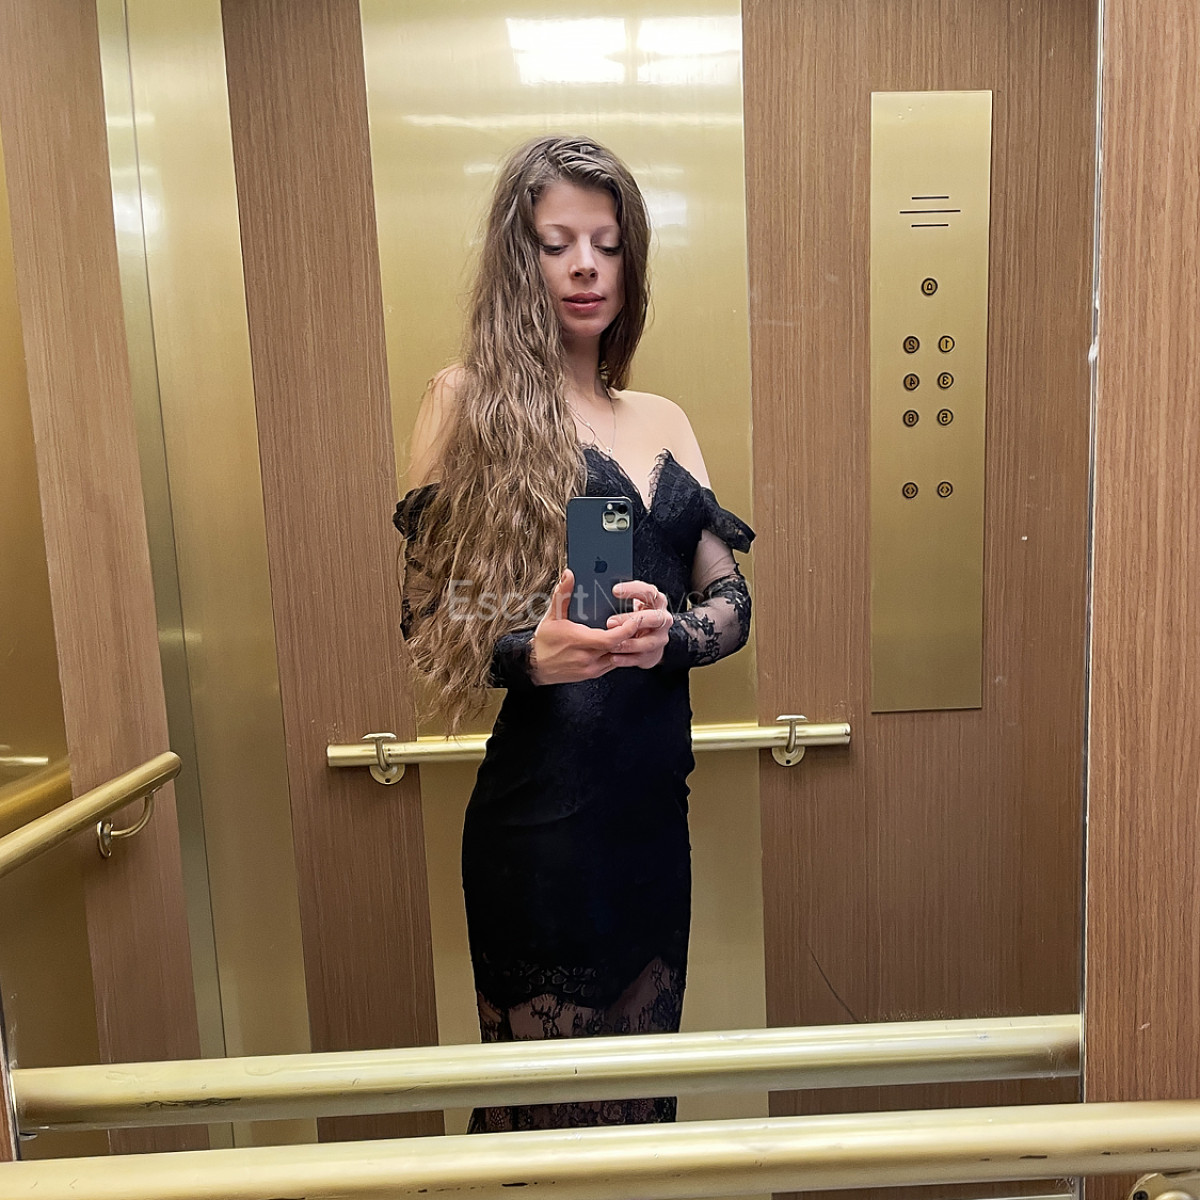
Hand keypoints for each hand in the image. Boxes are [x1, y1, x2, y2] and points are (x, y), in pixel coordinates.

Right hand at [529, 570, 634, 684]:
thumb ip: (562, 594)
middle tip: (639, 620)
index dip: (627, 629)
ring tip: (632, 630)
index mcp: (579, 641)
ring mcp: (591, 668)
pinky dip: (618, 653)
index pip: (611, 638)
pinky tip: (620, 642)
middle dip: (631, 634)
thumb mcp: (551, 616)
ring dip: (626, 645)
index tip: (635, 618)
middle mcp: (587, 657)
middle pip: (619, 647)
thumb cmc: (543, 641)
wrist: (535, 667)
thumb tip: (569, 574)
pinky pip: (612, 664)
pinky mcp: (592, 674)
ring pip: (618, 657)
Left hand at [605, 580, 672, 668]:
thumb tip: (596, 594)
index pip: (649, 592)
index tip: (614, 591)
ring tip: (611, 644)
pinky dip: (627, 659)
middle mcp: (662, 618)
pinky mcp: (655, 653)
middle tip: (610, 622)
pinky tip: (614, 657)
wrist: (652, 636)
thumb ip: (621, 599)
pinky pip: (641, 657)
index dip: (633, 590)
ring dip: (629, 643)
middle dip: (631, 620)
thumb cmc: (637, 615)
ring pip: (648, 642)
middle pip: (653, 618)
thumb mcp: (632, 604)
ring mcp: (660, 637)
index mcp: (656, 601)